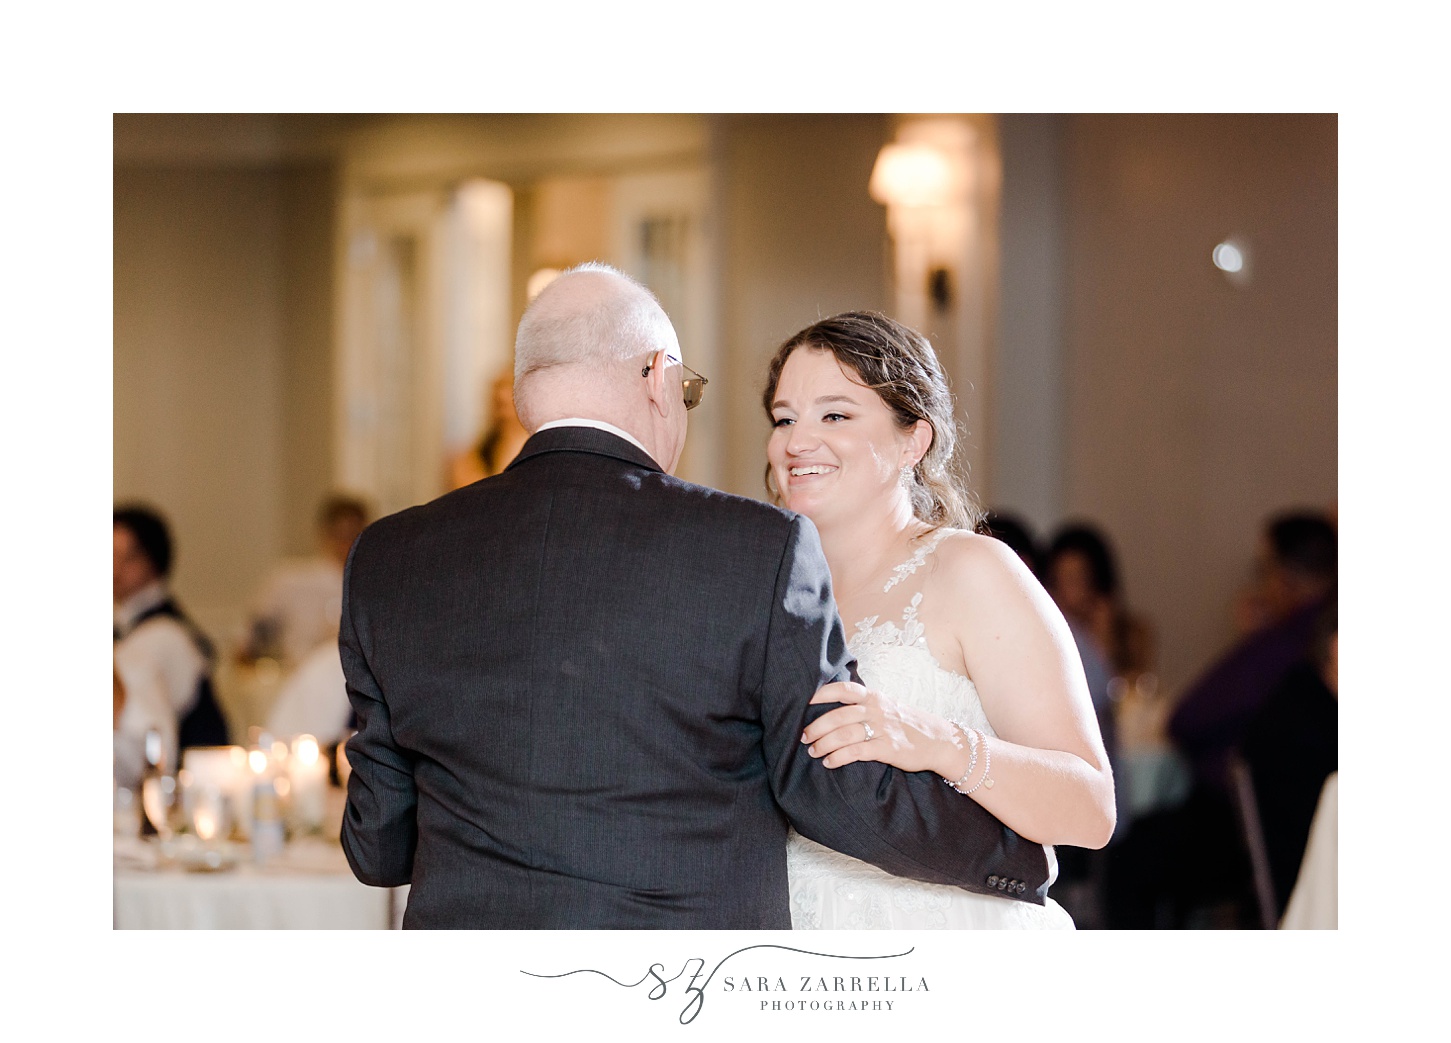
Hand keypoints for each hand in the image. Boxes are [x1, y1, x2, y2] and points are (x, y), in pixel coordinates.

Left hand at [801, 680, 961, 775]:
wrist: (939, 740)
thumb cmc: (907, 724)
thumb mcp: (887, 707)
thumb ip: (864, 705)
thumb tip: (833, 708)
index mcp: (874, 697)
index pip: (843, 689)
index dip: (821, 693)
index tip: (804, 701)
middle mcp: (877, 710)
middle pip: (838, 715)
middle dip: (816, 727)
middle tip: (803, 736)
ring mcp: (882, 729)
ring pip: (844, 734)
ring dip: (823, 744)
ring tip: (812, 751)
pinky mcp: (887, 749)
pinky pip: (856, 752)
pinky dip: (838, 757)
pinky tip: (829, 762)